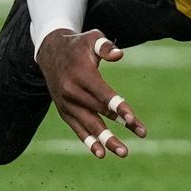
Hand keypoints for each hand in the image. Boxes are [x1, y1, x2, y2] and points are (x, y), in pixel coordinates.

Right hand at [34, 27, 146, 157]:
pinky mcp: (63, 111)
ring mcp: (66, 104)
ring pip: (88, 125)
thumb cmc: (78, 45)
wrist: (49, 52)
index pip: (102, 94)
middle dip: (120, 124)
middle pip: (99, 112)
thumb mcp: (92, 38)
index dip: (118, 107)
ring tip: (123, 152)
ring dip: (106, 139)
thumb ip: (105, 46)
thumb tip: (119, 54)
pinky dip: (88, 141)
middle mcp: (71, 92)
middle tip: (141, 133)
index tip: (132, 119)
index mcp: (81, 75)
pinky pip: (77, 128)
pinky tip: (101, 153)